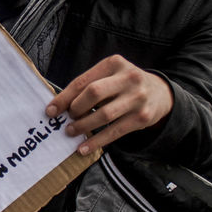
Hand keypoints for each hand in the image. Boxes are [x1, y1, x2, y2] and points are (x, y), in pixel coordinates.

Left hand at [47, 56, 173, 155]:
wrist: (161, 93)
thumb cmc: (125, 85)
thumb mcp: (111, 75)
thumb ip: (90, 85)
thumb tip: (60, 105)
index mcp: (114, 63)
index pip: (83, 81)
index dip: (64, 97)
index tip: (50, 110)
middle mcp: (128, 78)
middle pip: (94, 93)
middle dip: (76, 109)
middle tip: (68, 119)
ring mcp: (137, 98)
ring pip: (104, 114)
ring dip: (83, 126)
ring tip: (71, 131)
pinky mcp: (142, 117)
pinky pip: (114, 131)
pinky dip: (97, 141)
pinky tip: (84, 148)